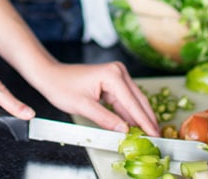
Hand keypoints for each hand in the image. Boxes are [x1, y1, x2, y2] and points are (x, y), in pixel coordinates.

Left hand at [30, 60, 158, 136]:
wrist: (50, 75)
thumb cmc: (62, 87)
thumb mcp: (83, 106)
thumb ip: (106, 119)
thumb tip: (125, 131)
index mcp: (113, 75)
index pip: (133, 103)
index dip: (144, 121)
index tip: (154, 134)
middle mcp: (118, 72)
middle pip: (138, 100)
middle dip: (147, 119)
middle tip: (157, 137)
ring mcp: (117, 76)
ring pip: (133, 101)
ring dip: (140, 117)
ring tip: (149, 133)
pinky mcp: (113, 82)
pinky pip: (125, 100)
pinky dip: (129, 113)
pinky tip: (135, 125)